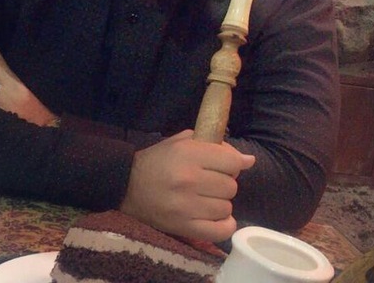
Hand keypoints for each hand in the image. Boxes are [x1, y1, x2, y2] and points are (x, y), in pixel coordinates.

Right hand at [119, 130, 254, 242]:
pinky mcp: (184, 227)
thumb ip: (212, 145)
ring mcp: (187, 206)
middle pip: (231, 186)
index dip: (232, 163)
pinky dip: (223, 225)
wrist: (125, 186)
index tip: (224, 165)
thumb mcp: (179, 143)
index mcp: (187, 154)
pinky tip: (214, 216)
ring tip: (205, 198)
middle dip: (224, 182)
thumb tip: (248, 160)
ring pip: (226, 207)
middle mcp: (189, 179)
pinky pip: (221, 230)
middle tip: (210, 182)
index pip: (232, 161)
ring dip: (220, 203)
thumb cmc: (155, 161)